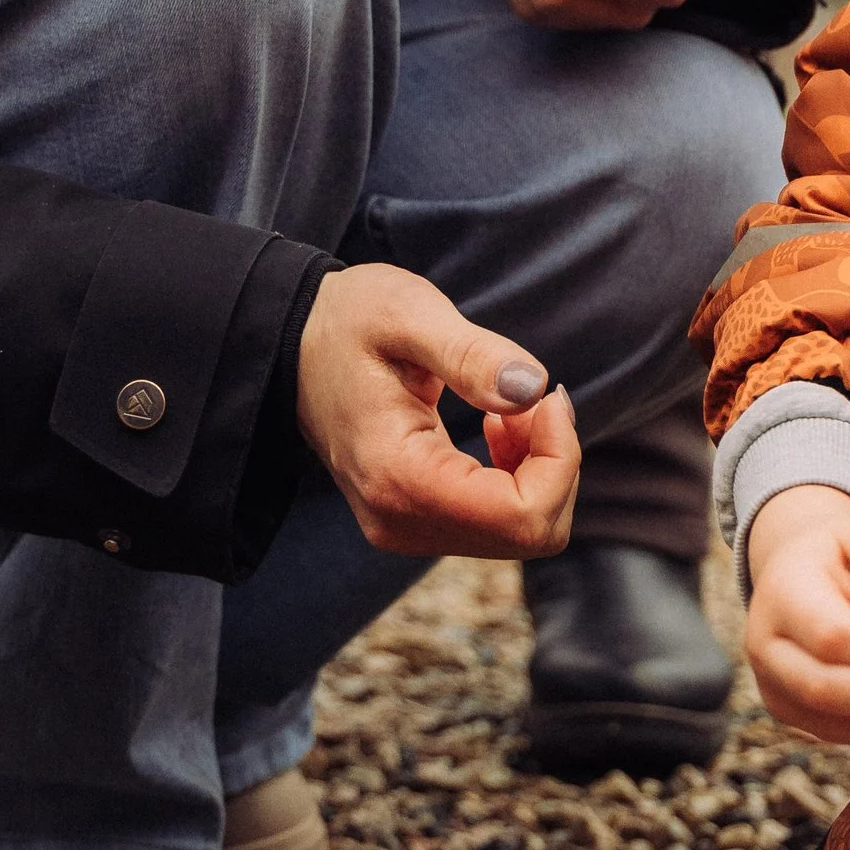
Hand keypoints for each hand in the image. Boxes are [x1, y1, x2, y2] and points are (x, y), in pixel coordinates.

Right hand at [296, 264, 579, 558]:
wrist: (291, 344)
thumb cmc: (347, 321)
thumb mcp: (408, 315)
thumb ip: (471, 353)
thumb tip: (532, 388)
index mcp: (398, 478)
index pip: (521, 517)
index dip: (559, 459)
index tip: (545, 397)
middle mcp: (399, 522)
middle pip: (530, 534)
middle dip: (554, 463)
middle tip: (536, 398)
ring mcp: (406, 529)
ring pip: (521, 532)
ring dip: (537, 468)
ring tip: (507, 407)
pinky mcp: (416, 520)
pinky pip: (498, 522)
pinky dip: (519, 476)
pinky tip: (495, 424)